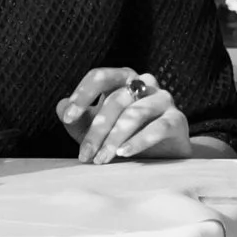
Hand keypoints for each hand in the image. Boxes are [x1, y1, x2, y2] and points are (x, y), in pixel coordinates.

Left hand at [57, 68, 191, 162]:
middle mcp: (144, 83)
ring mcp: (163, 99)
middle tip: (85, 155)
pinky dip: (139, 141)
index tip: (68, 117)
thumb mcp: (93, 129)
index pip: (100, 77)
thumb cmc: (121, 136)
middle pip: (114, 101)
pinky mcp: (177, 119)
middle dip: (96, 130)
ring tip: (101, 159)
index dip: (82, 95)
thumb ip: (76, 119)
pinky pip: (158, 128)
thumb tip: (60, 107)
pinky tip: (124, 153)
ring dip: (114, 139)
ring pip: (134, 114)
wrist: (161, 155)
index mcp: (122, 78)